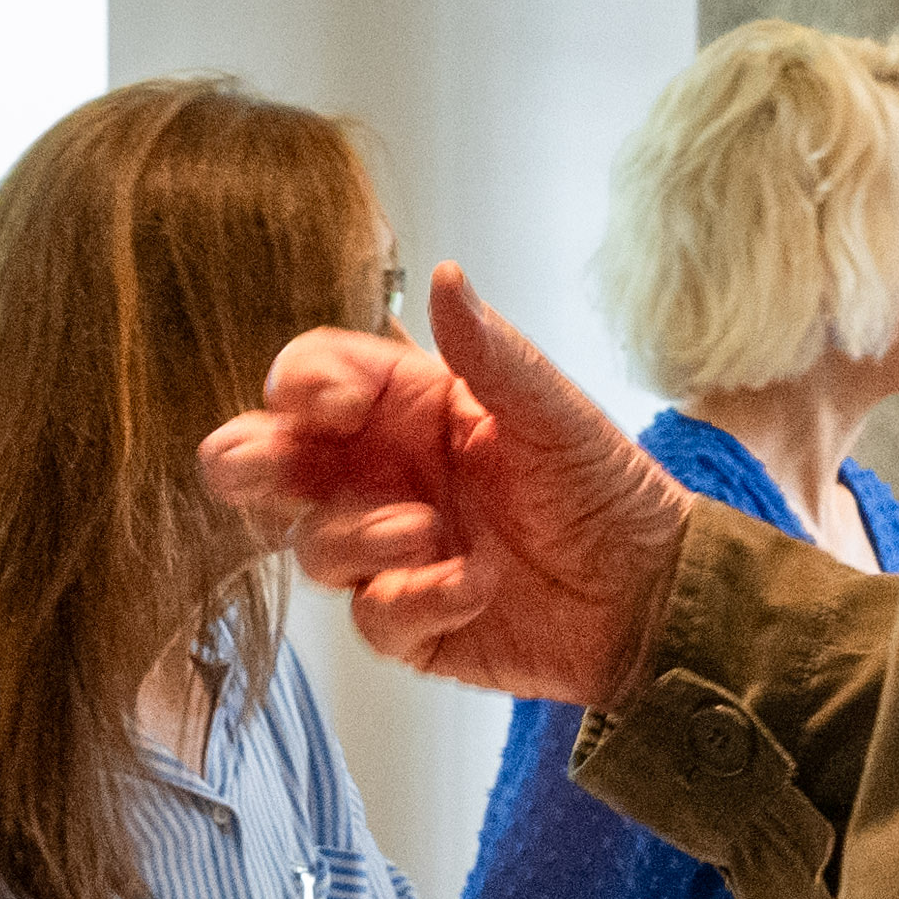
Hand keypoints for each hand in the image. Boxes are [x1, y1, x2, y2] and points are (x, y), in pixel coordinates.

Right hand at [199, 271, 689, 708]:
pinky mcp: (406, 621)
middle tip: (263, 467)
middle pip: (270, 463)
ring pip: (312, 544)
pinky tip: (474, 587)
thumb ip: (491, 353)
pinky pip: (369, 614)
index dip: (303, 385)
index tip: (333, 402)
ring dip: (360, 536)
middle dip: (247, 461)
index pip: (316, 381)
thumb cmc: (609, 493)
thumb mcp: (556, 412)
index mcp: (410, 410)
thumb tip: (446, 277)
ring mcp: (387, 551)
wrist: (651, 597)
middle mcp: (384, 476)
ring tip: (431, 532)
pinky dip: (414, 599)